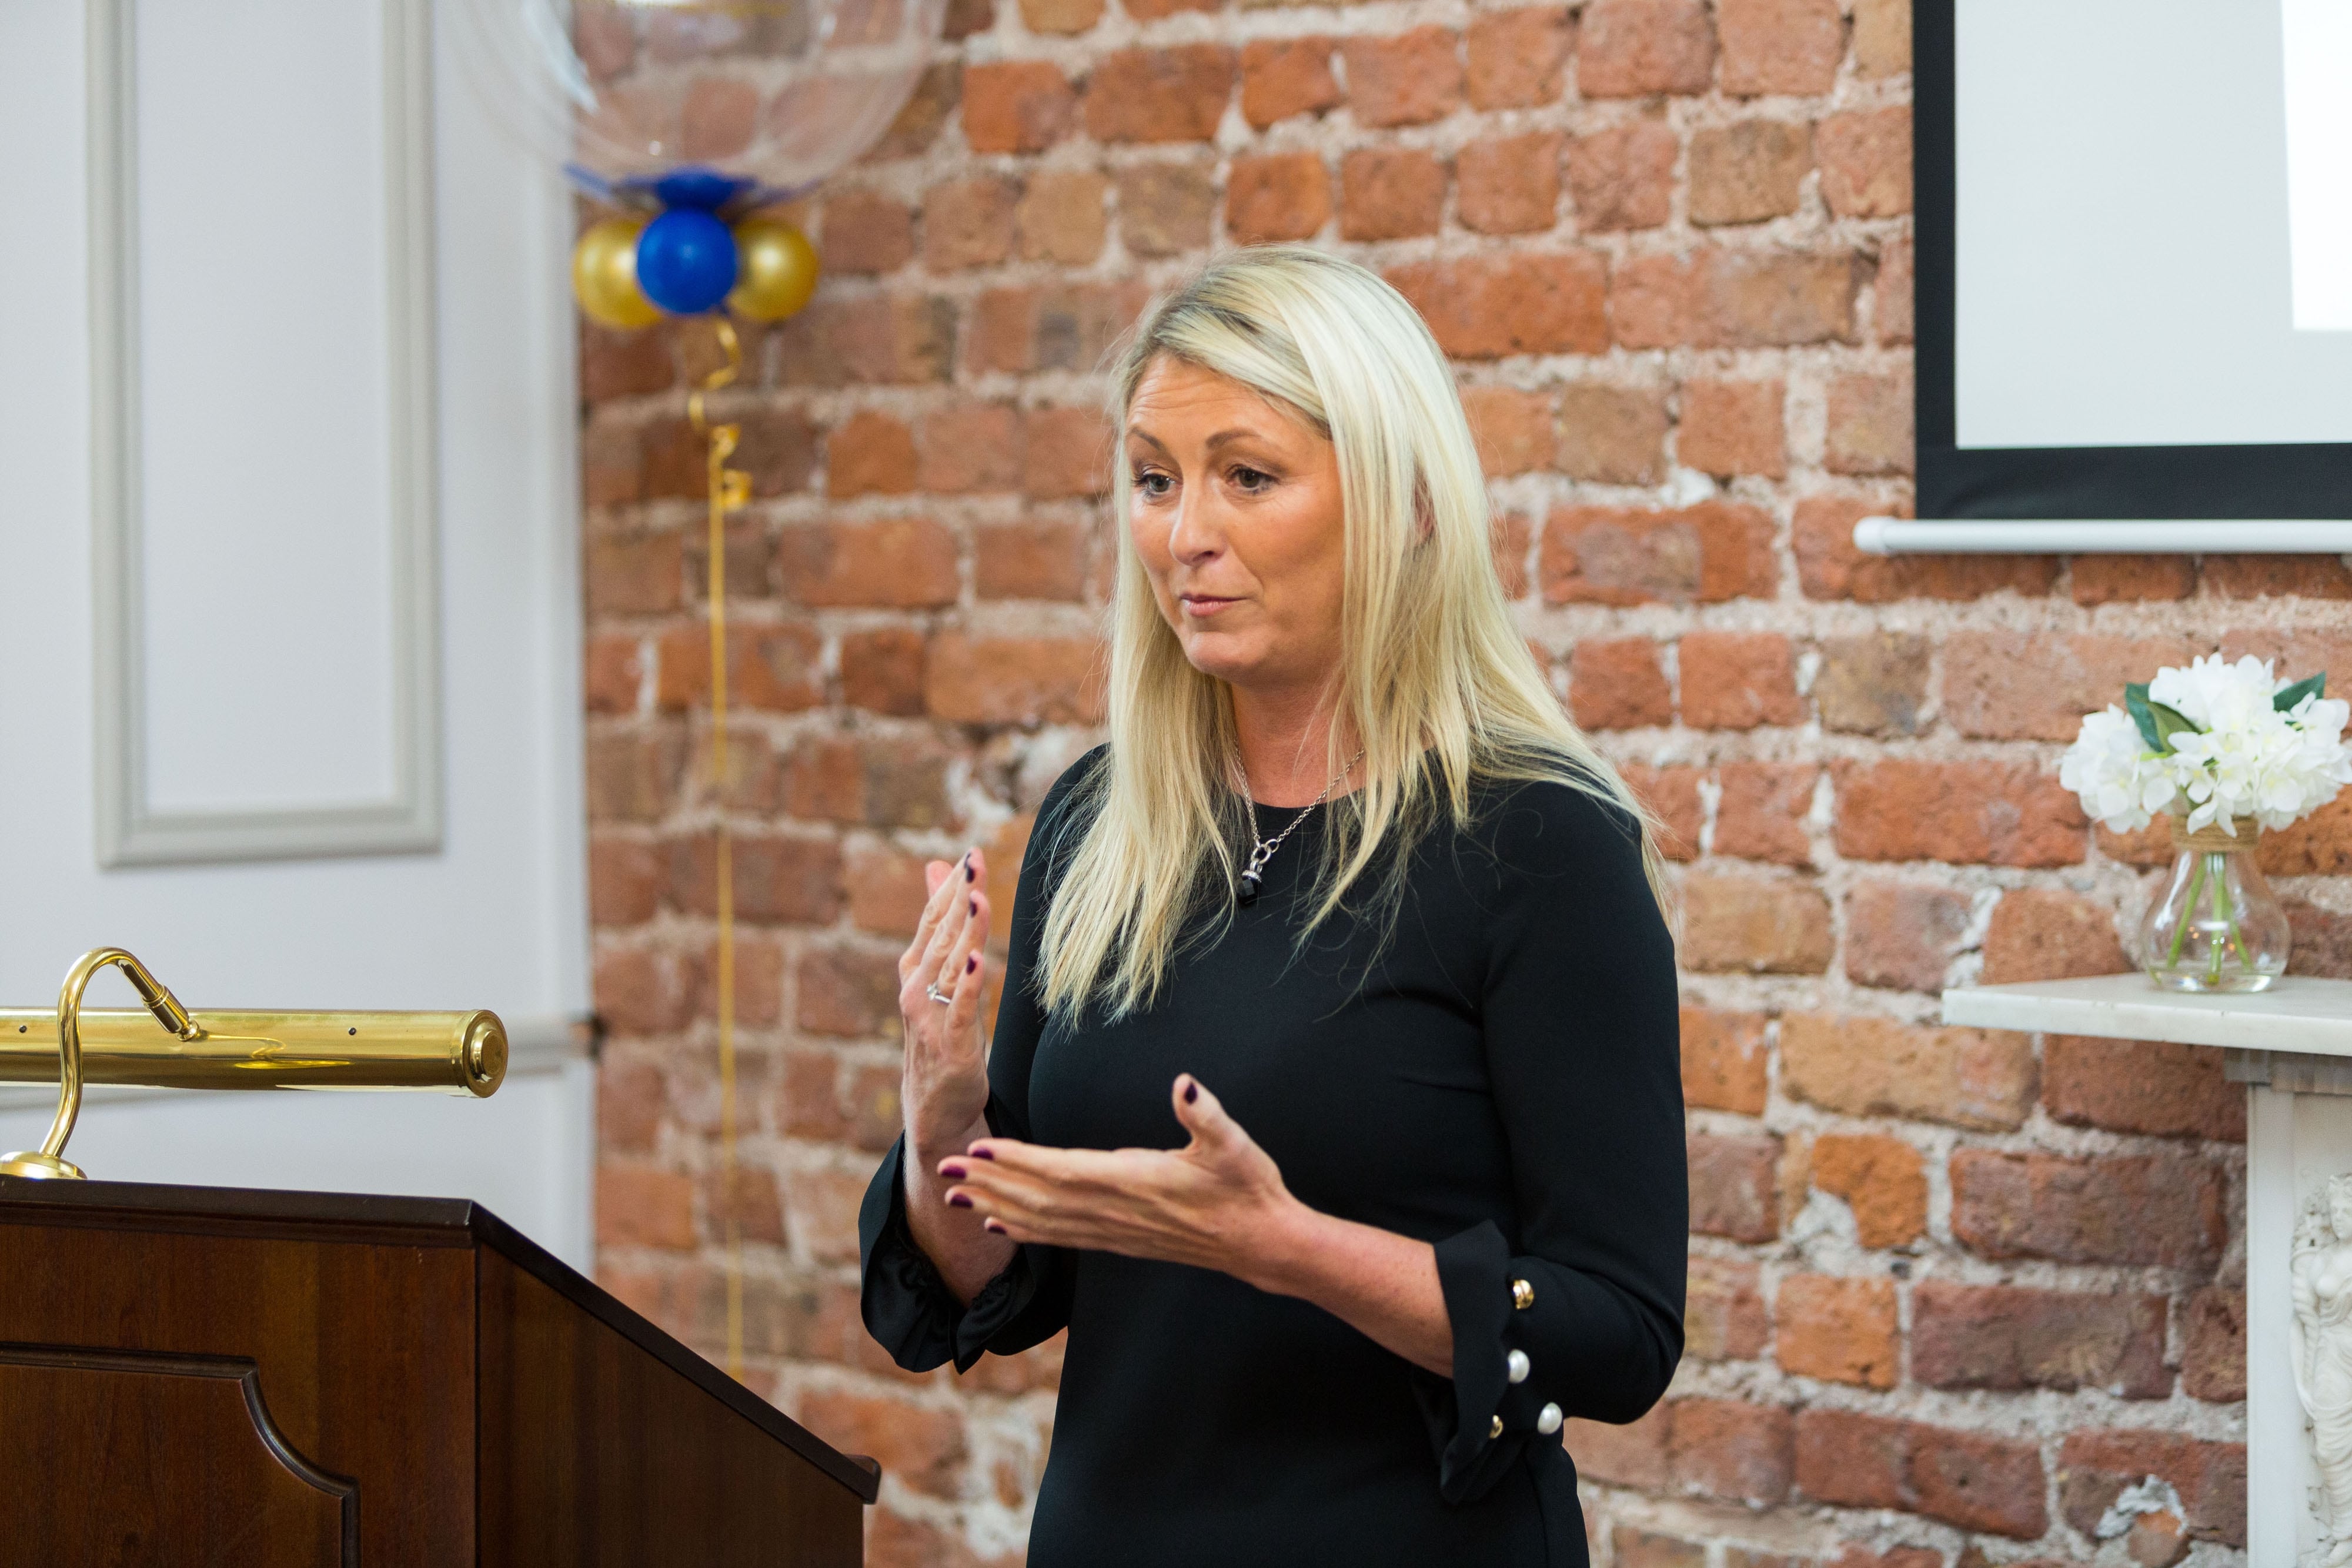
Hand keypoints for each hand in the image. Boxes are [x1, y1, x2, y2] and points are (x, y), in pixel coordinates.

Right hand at [898, 849, 992, 1156]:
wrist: (935, 1108)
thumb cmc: (942, 1035)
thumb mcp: (941, 976)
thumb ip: (939, 923)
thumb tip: (936, 865)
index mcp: (916, 971)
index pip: (933, 920)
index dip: (951, 887)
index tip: (970, 852)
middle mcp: (918, 990)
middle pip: (941, 935)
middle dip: (958, 897)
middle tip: (973, 860)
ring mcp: (932, 1018)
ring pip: (951, 966)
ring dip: (965, 930)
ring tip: (977, 896)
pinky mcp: (953, 1045)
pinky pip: (962, 1009)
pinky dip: (969, 984)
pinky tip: (978, 959)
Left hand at [936, 1074, 1310, 1292]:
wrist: (1262, 1241)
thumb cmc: (1248, 1187)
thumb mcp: (1234, 1143)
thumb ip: (1204, 1114)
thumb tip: (1186, 1084)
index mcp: (1135, 1181)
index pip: (1063, 1171)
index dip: (1018, 1161)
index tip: (979, 1149)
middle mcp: (1116, 1210)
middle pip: (1039, 1198)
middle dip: (989, 1183)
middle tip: (943, 1169)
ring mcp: (1114, 1230)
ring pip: (1043, 1222)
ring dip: (996, 1205)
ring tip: (954, 1196)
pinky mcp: (1119, 1240)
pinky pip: (1060, 1237)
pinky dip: (1025, 1230)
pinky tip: (999, 1224)